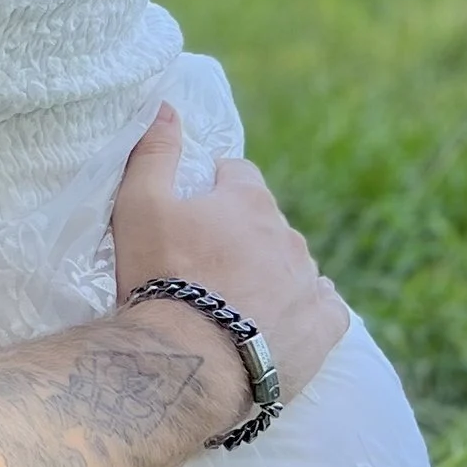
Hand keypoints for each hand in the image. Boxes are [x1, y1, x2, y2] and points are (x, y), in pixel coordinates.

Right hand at [109, 106, 348, 409]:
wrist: (189, 361)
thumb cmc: (160, 277)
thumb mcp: (139, 205)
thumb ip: (154, 153)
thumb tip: (167, 105)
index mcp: (248, 201)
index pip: (238, 174)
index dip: (213, 189)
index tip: (192, 213)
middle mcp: (287, 235)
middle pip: (266, 221)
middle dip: (242, 235)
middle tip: (204, 266)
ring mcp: (309, 282)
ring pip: (295, 263)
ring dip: (272, 272)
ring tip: (236, 301)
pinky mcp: (322, 327)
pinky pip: (327, 307)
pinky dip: (309, 307)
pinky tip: (285, 318)